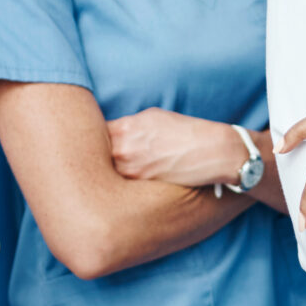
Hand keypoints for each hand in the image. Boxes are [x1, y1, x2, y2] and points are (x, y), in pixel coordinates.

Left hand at [107, 108, 248, 186]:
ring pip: (109, 175)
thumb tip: (115, 134)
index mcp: (124, 128)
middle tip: (104, 166)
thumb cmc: (185, 131)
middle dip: (99, 162)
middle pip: (96, 159)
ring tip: (121, 177)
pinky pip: (123, 187)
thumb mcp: (154, 118)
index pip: (94, 138)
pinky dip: (125, 187)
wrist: (212, 151)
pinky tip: (130, 188)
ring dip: (110, 177)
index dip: (93, 143)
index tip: (94, 147)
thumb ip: (129, 127)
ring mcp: (130, 170)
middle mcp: (122, 149)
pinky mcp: (141, 186)